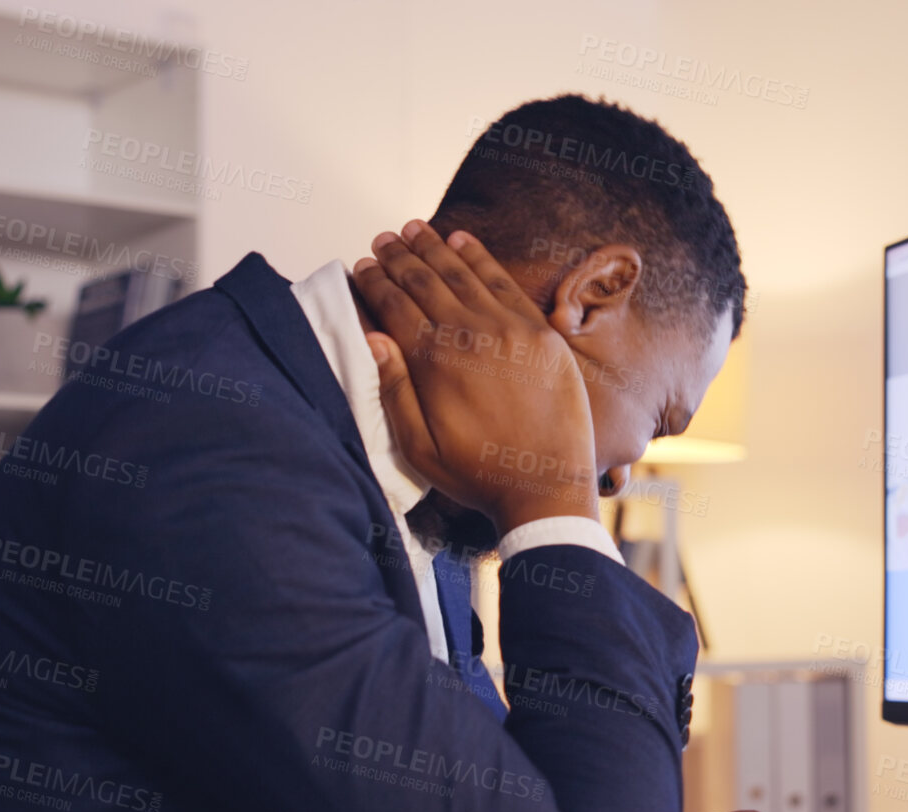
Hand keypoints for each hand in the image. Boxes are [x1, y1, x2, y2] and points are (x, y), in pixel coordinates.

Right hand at [352, 220, 599, 532]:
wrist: (546, 487)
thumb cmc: (477, 473)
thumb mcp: (419, 447)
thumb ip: (393, 390)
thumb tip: (372, 337)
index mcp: (432, 361)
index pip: (394, 304)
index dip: (374, 281)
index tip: (361, 265)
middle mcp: (468, 334)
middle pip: (424, 280)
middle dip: (398, 256)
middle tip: (382, 239)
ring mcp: (508, 328)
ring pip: (461, 273)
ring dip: (433, 247)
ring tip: (413, 229)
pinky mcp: (540, 332)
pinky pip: (503, 282)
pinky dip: (479, 257)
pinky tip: (461, 241)